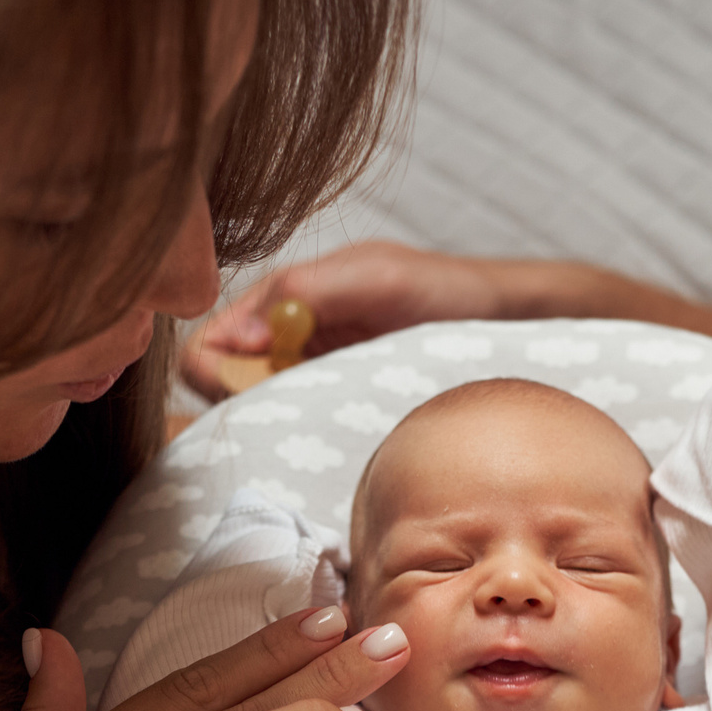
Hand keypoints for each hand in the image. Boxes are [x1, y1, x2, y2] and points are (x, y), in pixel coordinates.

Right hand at [182, 241, 533, 398]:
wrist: (497, 318)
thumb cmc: (442, 289)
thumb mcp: (377, 280)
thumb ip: (309, 293)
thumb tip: (242, 332)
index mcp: (288, 293)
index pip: (219, 331)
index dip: (213, 363)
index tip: (232, 386)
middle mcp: (288, 330)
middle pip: (226, 372)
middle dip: (232, 395)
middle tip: (269, 413)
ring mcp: (309, 364)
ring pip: (256, 398)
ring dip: (264, 414)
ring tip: (299, 421)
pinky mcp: (331, 392)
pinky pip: (294, 413)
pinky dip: (294, 424)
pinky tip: (319, 429)